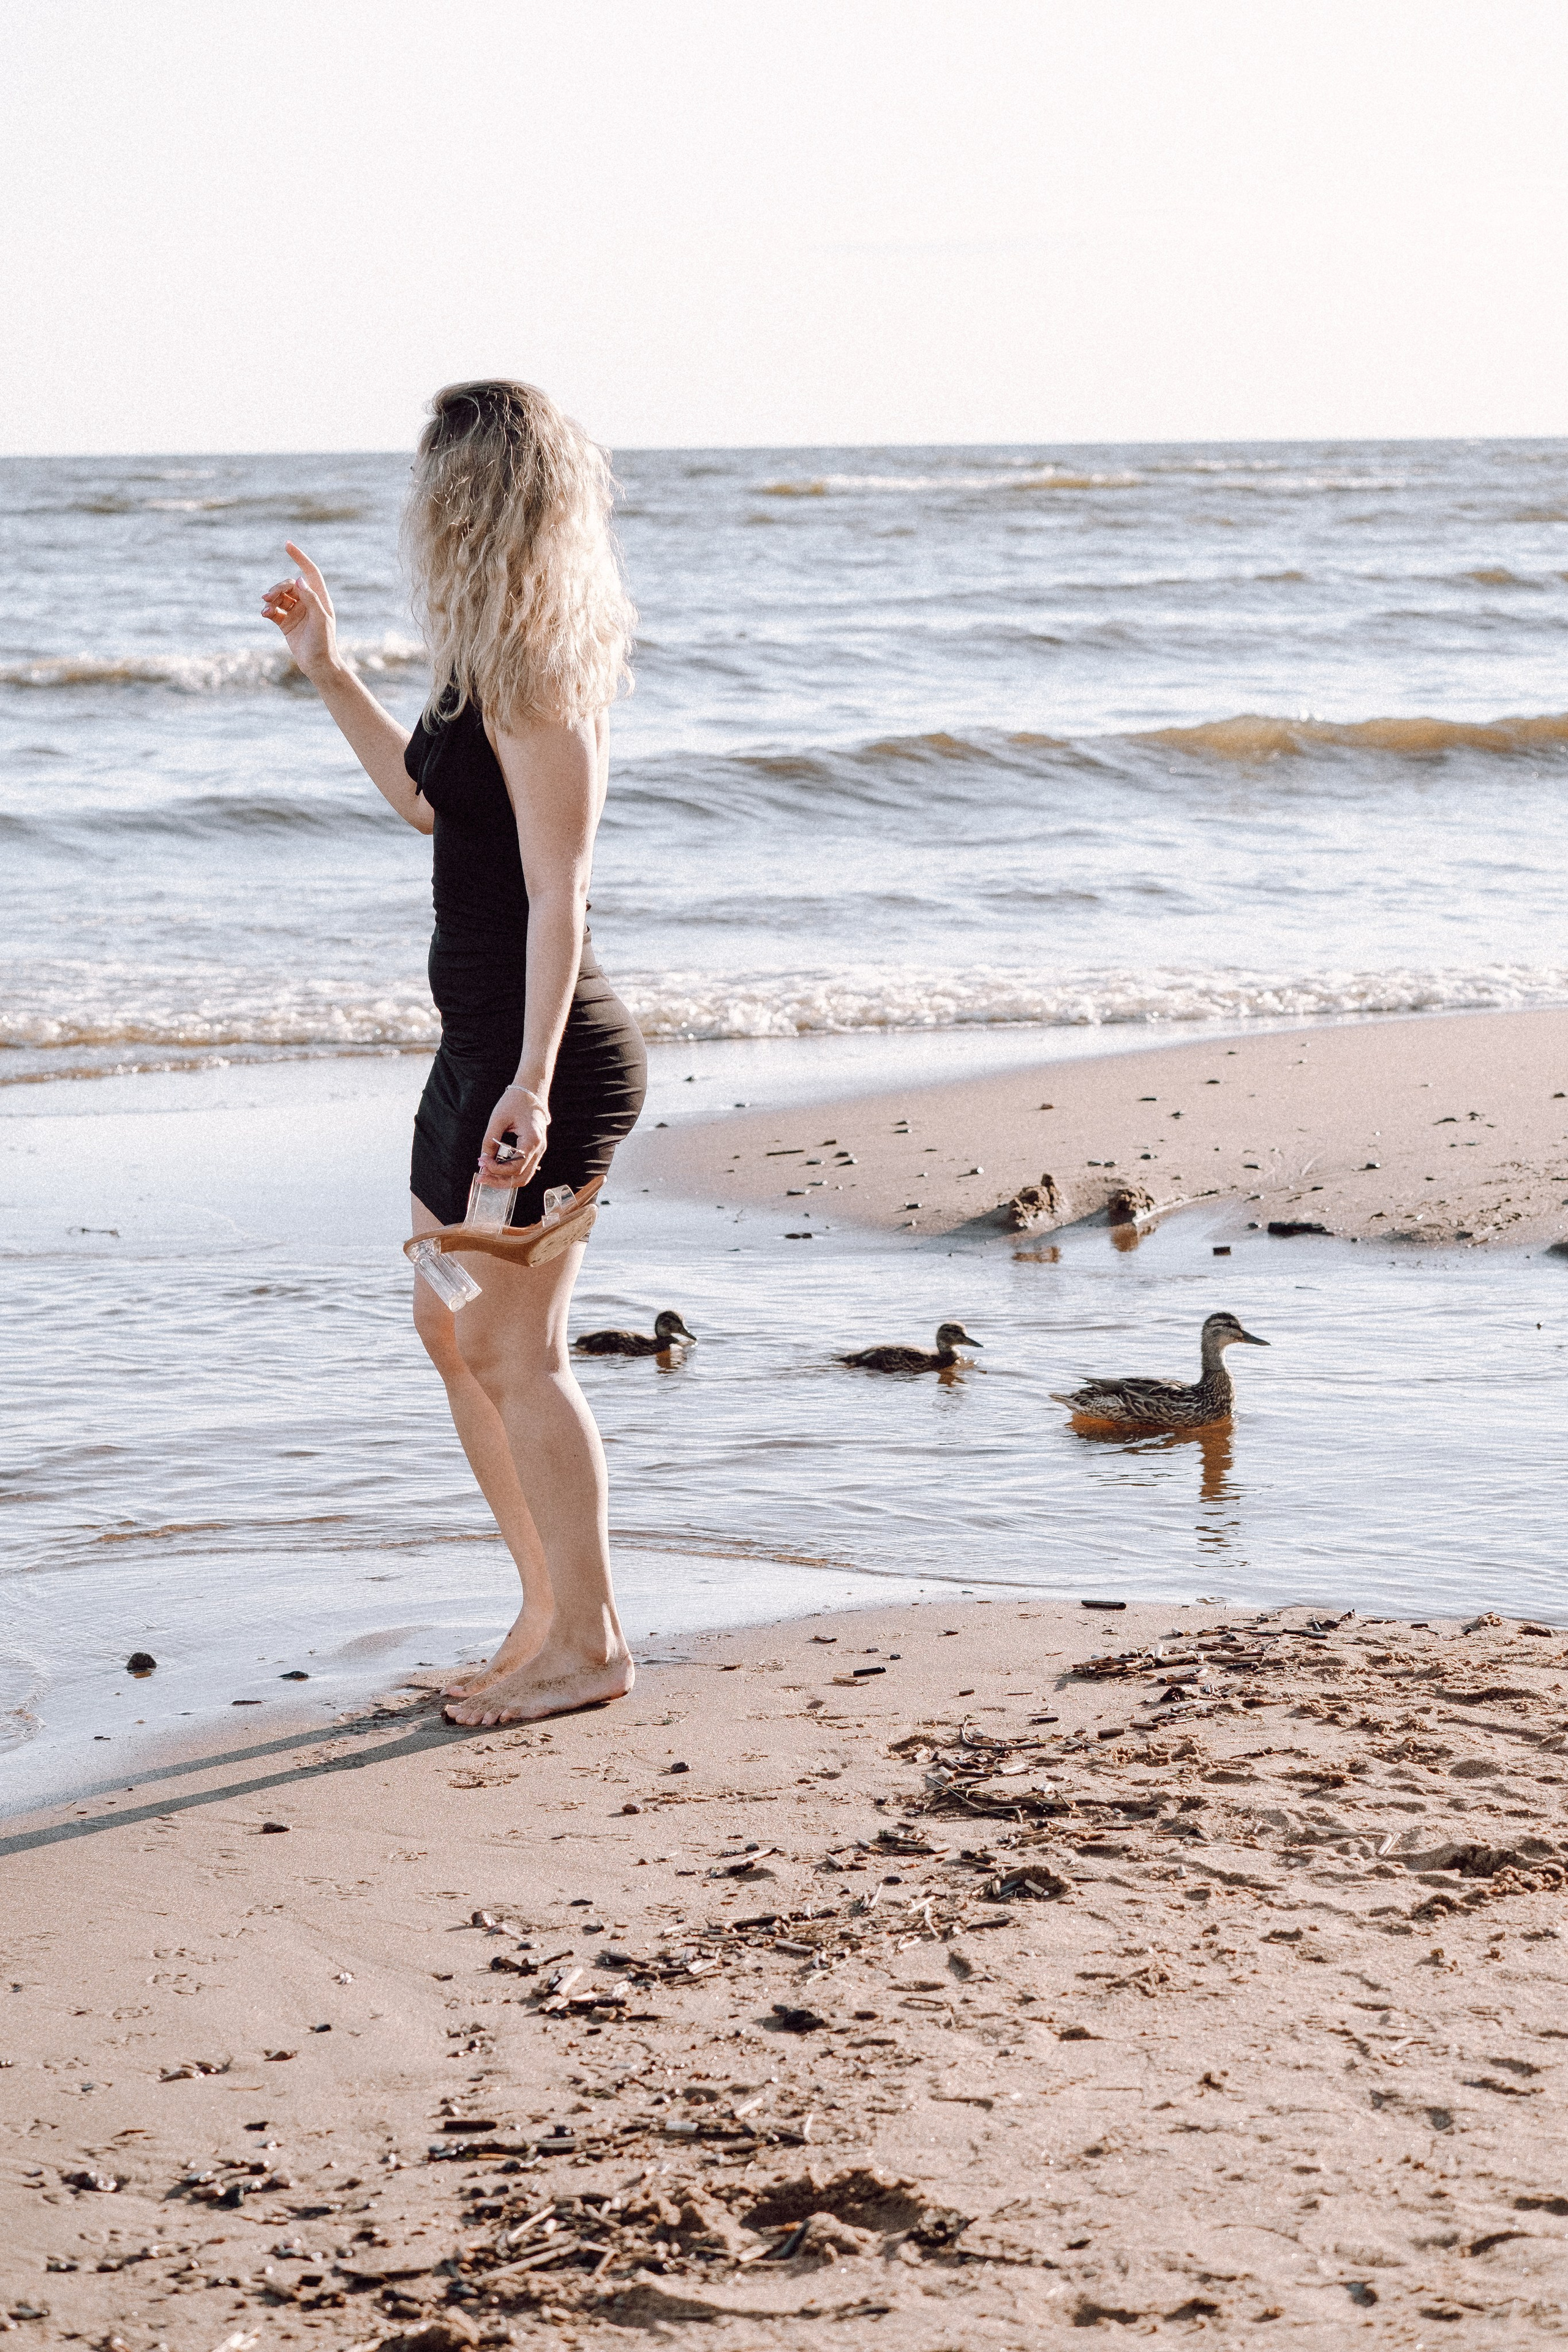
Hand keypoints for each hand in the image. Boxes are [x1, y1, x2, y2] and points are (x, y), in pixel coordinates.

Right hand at [260, 542, 339, 683]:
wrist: (319, 666)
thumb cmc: (324, 644)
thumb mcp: (320, 620)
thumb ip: (311, 599)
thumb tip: (299, 579)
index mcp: (320, 599)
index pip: (310, 572)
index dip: (300, 557)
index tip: (287, 544)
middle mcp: (308, 603)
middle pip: (290, 584)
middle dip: (278, 587)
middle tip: (269, 597)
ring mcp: (296, 613)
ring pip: (280, 596)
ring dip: (271, 598)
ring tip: (266, 607)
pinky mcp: (286, 623)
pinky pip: (274, 610)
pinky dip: (268, 610)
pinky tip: (265, 614)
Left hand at [477, 1084, 549, 1186]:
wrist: (531, 1091)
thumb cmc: (515, 1101)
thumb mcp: (498, 1118)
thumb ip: (490, 1140)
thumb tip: (483, 1158)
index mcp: (532, 1141)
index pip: (515, 1167)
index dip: (496, 1169)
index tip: (481, 1162)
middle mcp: (539, 1149)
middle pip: (521, 1178)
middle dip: (499, 1181)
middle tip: (481, 1178)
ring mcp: (539, 1151)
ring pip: (524, 1177)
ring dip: (505, 1180)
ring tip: (487, 1176)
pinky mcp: (535, 1150)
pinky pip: (524, 1168)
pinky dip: (510, 1173)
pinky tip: (496, 1169)